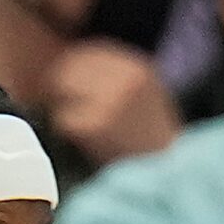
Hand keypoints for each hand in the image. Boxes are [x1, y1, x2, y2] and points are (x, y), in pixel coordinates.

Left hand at [48, 41, 182, 166]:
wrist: (164, 171)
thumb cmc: (146, 136)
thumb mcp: (140, 93)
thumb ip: (111, 77)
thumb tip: (63, 67)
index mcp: (137, 67)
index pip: (86, 52)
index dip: (69, 70)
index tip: (64, 87)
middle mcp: (126, 78)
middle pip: (68, 69)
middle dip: (60, 88)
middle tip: (62, 107)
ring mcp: (111, 101)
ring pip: (62, 92)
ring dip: (61, 107)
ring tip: (78, 126)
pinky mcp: (96, 125)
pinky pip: (63, 119)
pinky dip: (65, 130)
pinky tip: (82, 141)